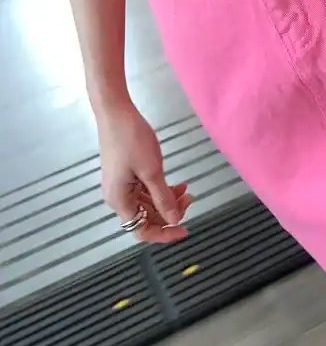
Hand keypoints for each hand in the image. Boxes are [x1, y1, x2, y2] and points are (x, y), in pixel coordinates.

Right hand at [98, 102, 191, 243]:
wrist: (115, 112)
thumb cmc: (130, 139)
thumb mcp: (152, 171)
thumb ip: (164, 199)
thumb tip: (174, 220)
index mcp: (120, 200)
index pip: (142, 230)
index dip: (164, 234)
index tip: (184, 229)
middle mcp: (118, 197)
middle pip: (147, 218)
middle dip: (170, 213)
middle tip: (189, 201)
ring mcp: (122, 186)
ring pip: (149, 205)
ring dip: (168, 201)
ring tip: (186, 190)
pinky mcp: (127, 176)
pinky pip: (146, 192)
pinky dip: (162, 190)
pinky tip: (178, 184)